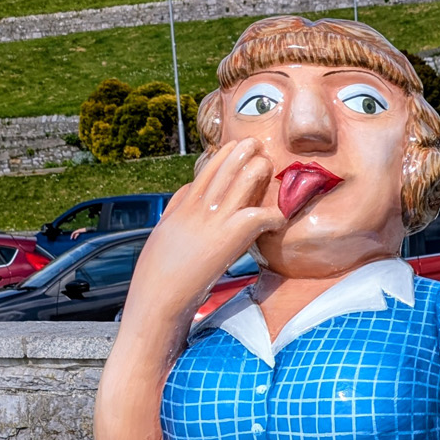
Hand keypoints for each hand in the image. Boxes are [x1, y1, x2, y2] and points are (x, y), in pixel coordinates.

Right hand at [127, 138, 285, 325]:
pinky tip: (281, 217)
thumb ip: (176, 211)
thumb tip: (186, 193)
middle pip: (223, 169)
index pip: (204, 173)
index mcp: (181, 207)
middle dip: (241, 153)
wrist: (158, 295)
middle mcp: (197, 208)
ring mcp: (214, 220)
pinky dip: (274, 214)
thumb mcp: (164, 235)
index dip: (222, 158)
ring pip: (242, 181)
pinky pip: (259, 215)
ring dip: (258, 172)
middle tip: (257, 143)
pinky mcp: (229, 237)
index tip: (233, 147)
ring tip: (269, 165)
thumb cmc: (159, 275)